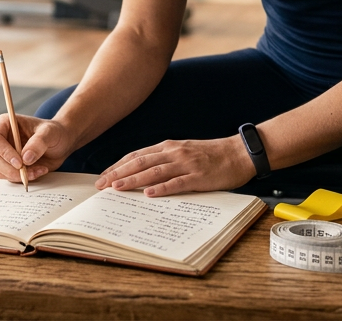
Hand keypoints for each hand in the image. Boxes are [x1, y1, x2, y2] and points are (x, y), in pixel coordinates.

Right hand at [0, 114, 74, 183]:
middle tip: (27, 172)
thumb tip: (25, 158)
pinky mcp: (9, 166)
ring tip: (39, 170)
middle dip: (9, 169)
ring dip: (18, 175)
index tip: (19, 162)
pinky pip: (9, 177)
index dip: (3, 152)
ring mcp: (3, 154)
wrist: (60, 144)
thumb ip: (38, 142)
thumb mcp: (50, 133)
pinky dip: (23, 178)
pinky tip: (38, 171)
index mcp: (5, 124)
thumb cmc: (54, 132)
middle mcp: (0, 139)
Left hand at [95, 137, 253, 196]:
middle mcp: (174, 153)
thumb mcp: (183, 151)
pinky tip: (149, 194)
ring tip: (117, 188)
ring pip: (154, 172)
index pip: (136, 156)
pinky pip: (178, 183)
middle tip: (101, 185)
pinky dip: (162, 188)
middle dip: (118, 173)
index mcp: (168, 147)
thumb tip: (142, 172)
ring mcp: (186, 164)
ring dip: (133, 180)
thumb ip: (164, 159)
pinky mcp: (199, 177)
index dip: (118, 165)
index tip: (103, 176)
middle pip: (140, 163)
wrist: (239, 153)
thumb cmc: (211, 154)